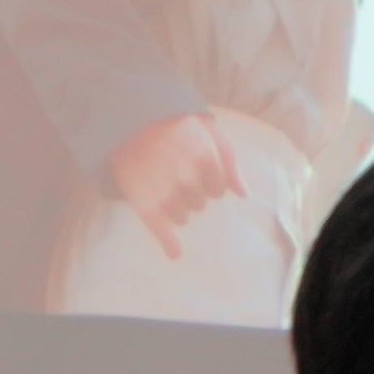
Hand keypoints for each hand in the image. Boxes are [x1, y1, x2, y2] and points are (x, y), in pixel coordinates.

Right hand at [107, 111, 240, 258]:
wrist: (129, 120)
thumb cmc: (175, 125)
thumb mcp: (208, 132)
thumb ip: (229, 162)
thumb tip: (244, 194)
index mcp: (203, 156)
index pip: (218, 189)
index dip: (209, 183)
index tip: (195, 172)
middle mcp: (185, 174)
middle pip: (200, 203)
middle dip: (192, 194)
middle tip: (175, 176)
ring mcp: (163, 189)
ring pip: (182, 216)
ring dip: (179, 209)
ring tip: (163, 190)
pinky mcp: (143, 199)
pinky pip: (160, 227)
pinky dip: (169, 242)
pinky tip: (175, 252)